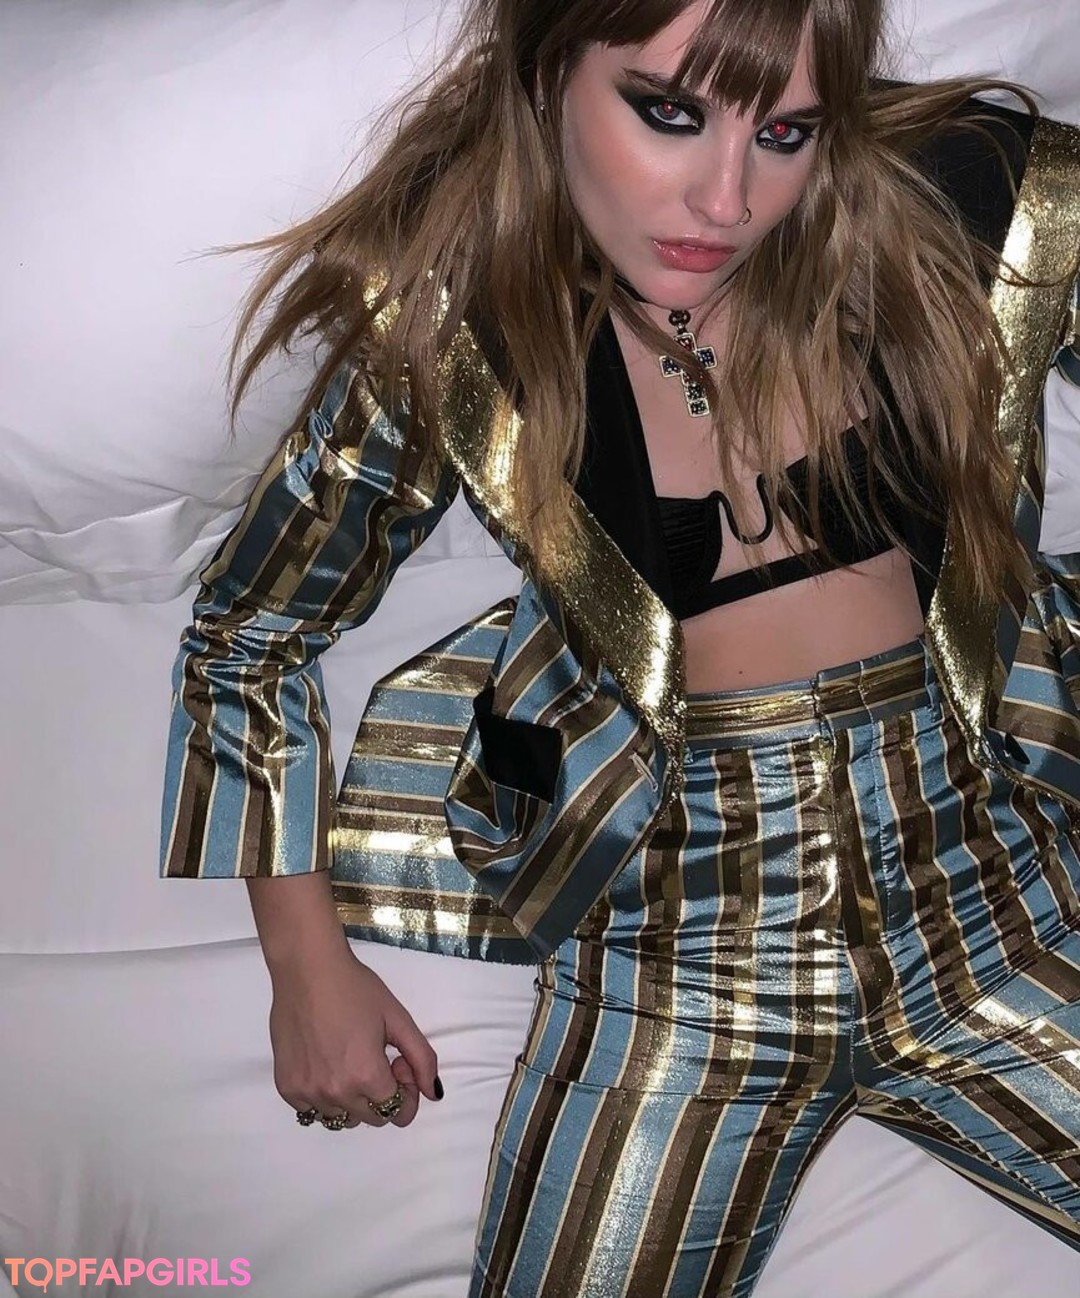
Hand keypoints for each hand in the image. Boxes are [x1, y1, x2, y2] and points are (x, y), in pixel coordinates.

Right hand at [267, 946, 440, 1129]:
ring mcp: (307, 1092)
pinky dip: (324, 1097)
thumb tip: (432, 1093)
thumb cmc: (356, 989)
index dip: (406, 1092)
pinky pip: (312, 1111)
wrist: (308, 970)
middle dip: (382, 1095)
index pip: (398, 1113)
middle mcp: (336, 1092)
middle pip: (372, 1119)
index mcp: (367, 1076)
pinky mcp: (286, 1087)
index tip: (398, 1065)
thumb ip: (422, 1059)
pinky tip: (326, 1064)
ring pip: (342, 1118)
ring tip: (349, 1060)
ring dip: (352, 1099)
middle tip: (376, 1057)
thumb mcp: (399, 1019)